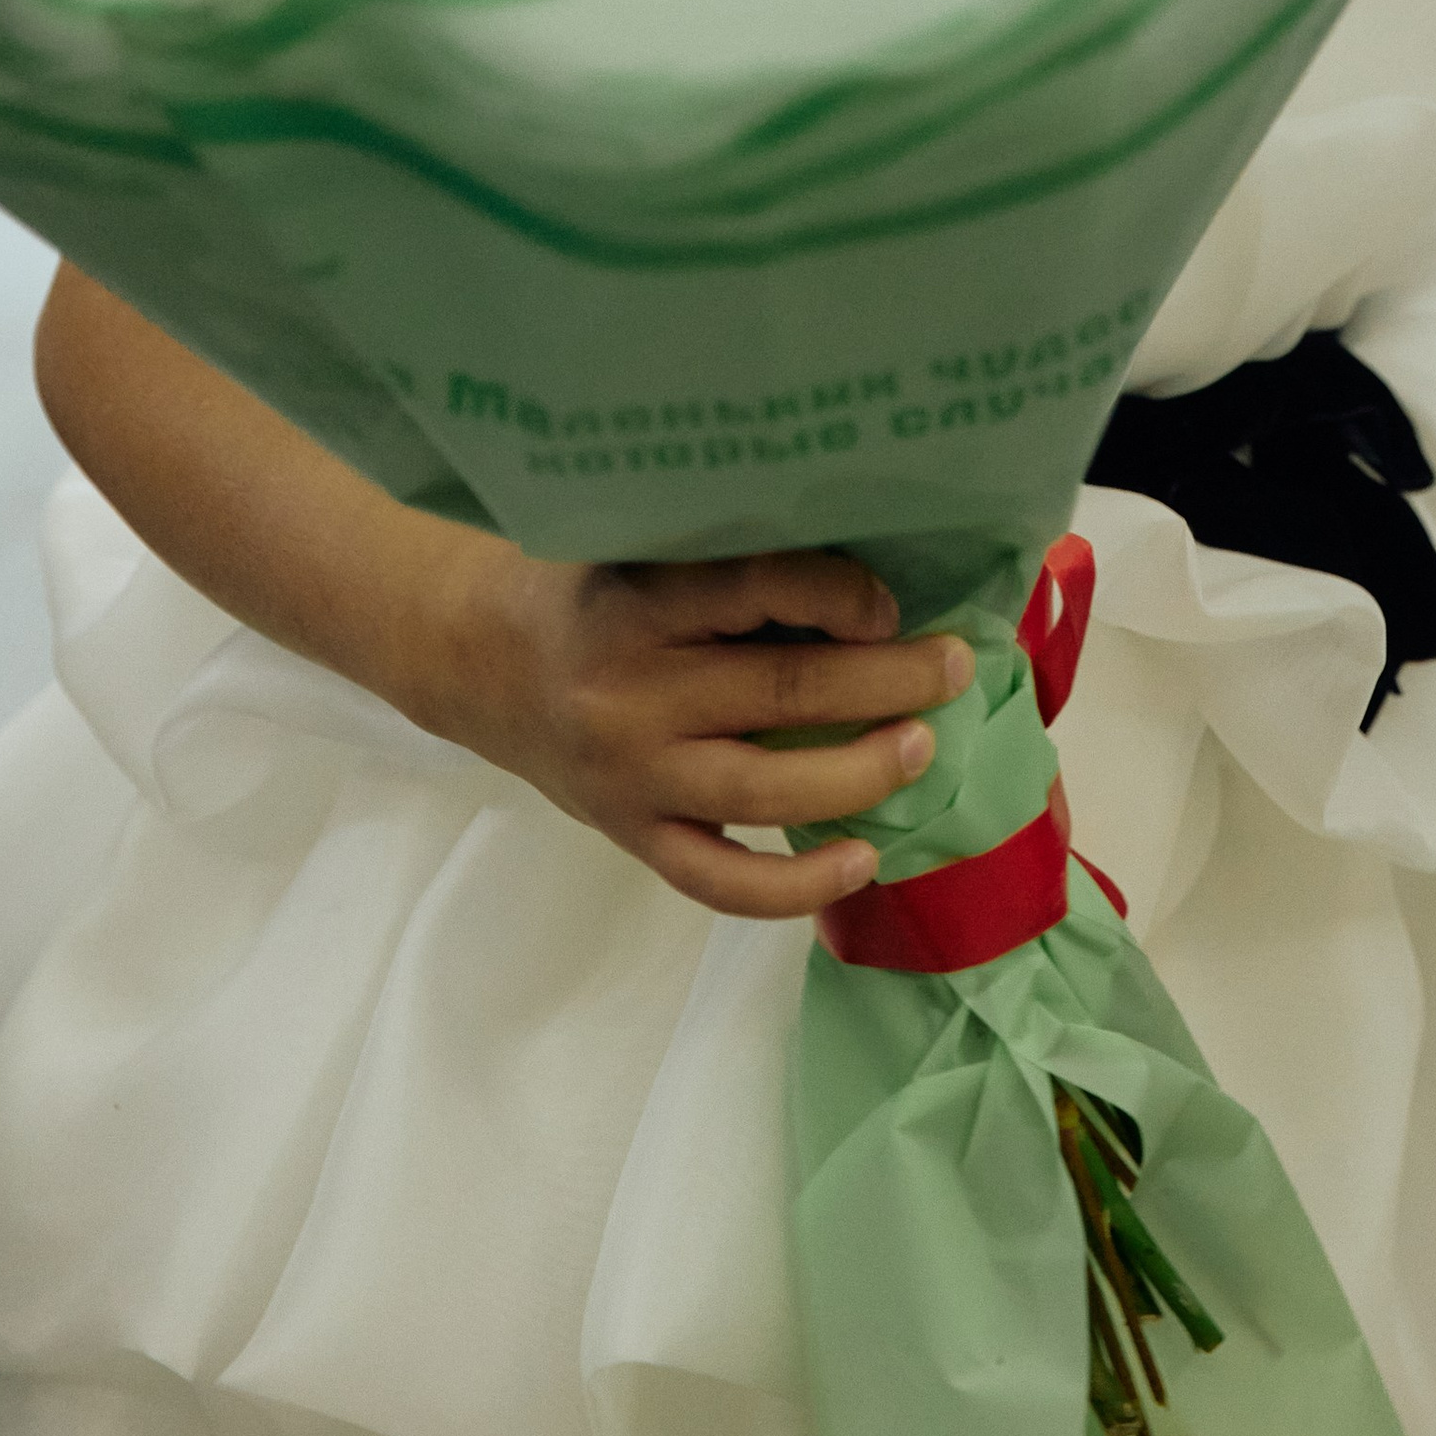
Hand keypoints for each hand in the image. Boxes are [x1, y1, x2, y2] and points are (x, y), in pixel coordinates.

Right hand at [416, 543, 973, 920]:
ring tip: (924, 748)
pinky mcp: (631, 835)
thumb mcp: (644, 550)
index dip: (835, 593)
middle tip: (954, 668)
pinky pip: (720, 880)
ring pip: (763, 790)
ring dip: (859, 774)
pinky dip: (795, 885)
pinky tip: (863, 861)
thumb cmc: (591, 590)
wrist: (481, 661)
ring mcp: (630, 775)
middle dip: (884, 684)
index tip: (891, 602)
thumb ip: (732, 567)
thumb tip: (871, 584)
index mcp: (636, 601)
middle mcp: (629, 691)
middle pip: (779, 692)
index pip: (750, 587)